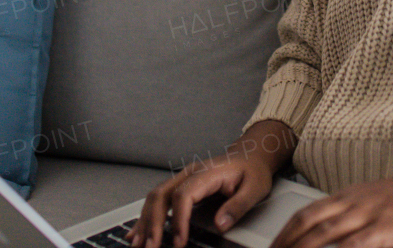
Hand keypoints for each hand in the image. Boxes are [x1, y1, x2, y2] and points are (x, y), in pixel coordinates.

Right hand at [129, 151, 273, 247]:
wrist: (252, 154)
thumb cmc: (253, 171)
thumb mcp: (255, 188)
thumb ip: (238, 206)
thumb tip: (220, 224)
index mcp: (207, 173)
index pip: (184, 196)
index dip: (179, 220)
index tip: (179, 242)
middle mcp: (190, 173)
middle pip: (162, 195)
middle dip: (153, 223)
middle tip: (150, 247)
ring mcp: (183, 178)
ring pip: (155, 197)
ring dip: (145, 221)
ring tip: (138, 244)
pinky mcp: (181, 185)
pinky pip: (158, 199)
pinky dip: (146, 216)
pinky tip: (137, 232)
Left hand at [268, 175, 392, 247]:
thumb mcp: (377, 201)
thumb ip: (354, 215)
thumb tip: (333, 236)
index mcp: (350, 196)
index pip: (308, 212)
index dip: (287, 231)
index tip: (276, 245)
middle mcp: (355, 202)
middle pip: (309, 223)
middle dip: (286, 242)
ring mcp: (370, 214)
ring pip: (325, 234)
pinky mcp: (387, 228)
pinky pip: (356, 244)